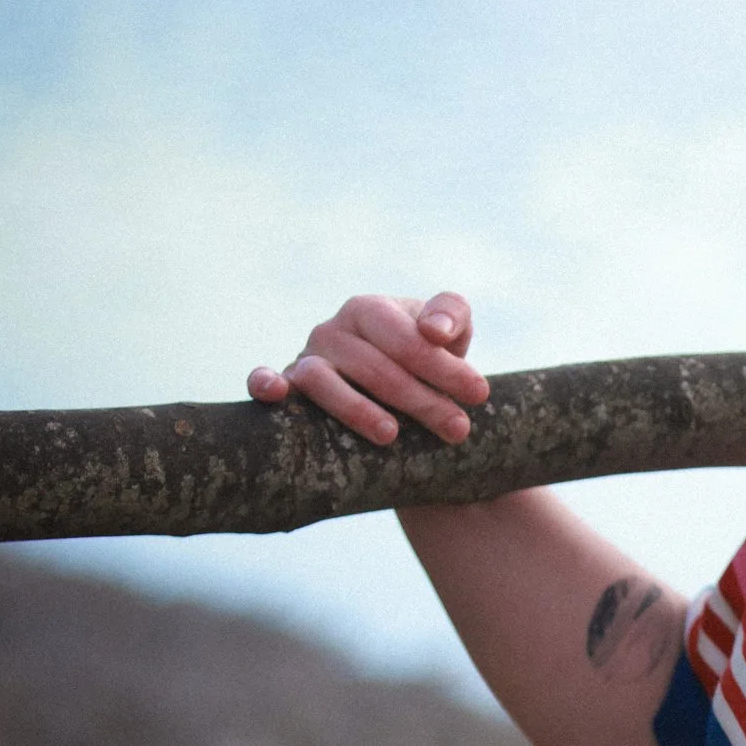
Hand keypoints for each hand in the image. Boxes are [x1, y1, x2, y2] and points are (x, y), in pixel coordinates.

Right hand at [246, 293, 488, 447]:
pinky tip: (275, 395)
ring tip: (392, 436)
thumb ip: (451, 315)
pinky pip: (266, 381)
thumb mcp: (448, 328)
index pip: (406, 338)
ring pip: (324, 381)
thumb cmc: (423, 352)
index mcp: (370, 310)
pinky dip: (265, 384)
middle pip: (375, 366)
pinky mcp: (286, 385)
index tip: (479, 394)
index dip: (444, 366)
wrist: (393, 377)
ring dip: (357, 409)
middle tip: (458, 429)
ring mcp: (306, 358)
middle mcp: (332, 330)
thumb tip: (434, 332)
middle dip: (421, 399)